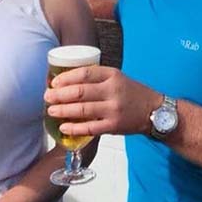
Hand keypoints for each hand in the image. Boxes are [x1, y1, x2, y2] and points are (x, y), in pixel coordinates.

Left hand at [44, 65, 161, 137]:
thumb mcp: (117, 78)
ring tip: (51, 111)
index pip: (84, 73)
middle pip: (80, 92)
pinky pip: (90, 128)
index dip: (66, 78)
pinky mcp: (114, 126)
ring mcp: (113, 109)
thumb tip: (67, 82)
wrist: (154, 111)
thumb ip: (97, 78)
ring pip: (83, 110)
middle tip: (47, 97)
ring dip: (63, 110)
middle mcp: (113, 91)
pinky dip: (74, 128)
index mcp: (112, 75)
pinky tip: (63, 127)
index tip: (54, 82)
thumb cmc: (132, 93)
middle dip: (59, 95)